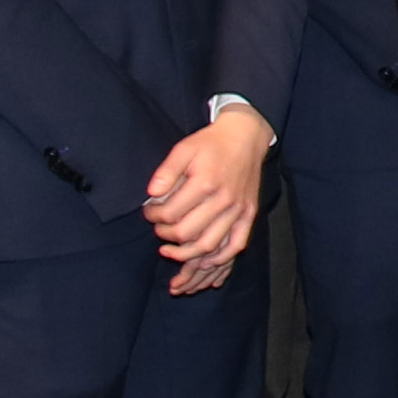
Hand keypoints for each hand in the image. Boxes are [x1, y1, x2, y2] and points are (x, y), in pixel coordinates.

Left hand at [144, 107, 272, 278]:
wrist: (245, 137)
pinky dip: (219, 258)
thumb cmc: (211, 144)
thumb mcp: (183, 149)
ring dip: (185, 254)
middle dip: (165, 234)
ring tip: (171, 249)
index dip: (153, 217)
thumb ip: (166, 172)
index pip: (170, 213)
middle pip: (186, 233)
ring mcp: (238, 210)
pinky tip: (204, 260)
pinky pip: (235, 245)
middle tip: (158, 229)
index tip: (149, 212)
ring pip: (208, 245)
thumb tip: (151, 194)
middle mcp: (223, 200)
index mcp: (204, 183)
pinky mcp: (248, 214)